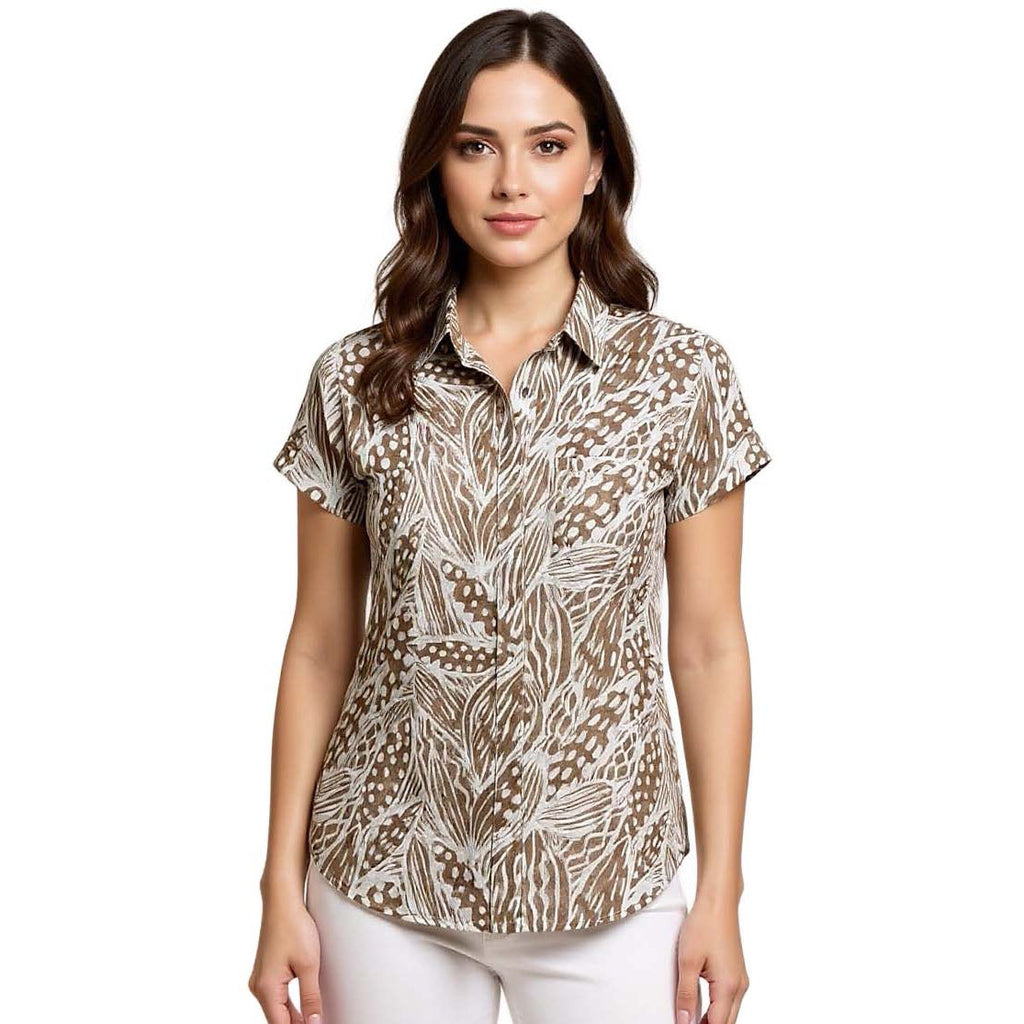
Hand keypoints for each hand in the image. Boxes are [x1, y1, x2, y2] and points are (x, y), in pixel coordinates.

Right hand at [248, 889, 323, 1023]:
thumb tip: (314, 1023)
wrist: (282, 901)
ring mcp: (261, 979)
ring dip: (295, 1018)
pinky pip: (277, 997)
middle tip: (318, 1023)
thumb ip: (311, 997)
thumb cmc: (293, 926)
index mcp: (266, 988)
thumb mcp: (309, 964)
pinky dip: (290, 1005)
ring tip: (315, 1019)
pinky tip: (305, 1009)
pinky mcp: (266, 972)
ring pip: (278, 1009)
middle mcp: (259, 987)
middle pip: (278, 1020)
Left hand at [675, 896, 749, 1023]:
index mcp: (728, 987)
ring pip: (728, 1013)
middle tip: (685, 1023)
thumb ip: (686, 995)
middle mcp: (739, 986)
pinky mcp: (736, 972)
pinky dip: (717, 1008)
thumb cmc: (704, 924)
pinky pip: (728, 1000)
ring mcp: (739, 979)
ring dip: (712, 1020)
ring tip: (690, 1019)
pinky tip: (702, 1006)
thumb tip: (684, 1022)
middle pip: (725, 1022)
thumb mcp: (688, 961)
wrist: (718, 901)